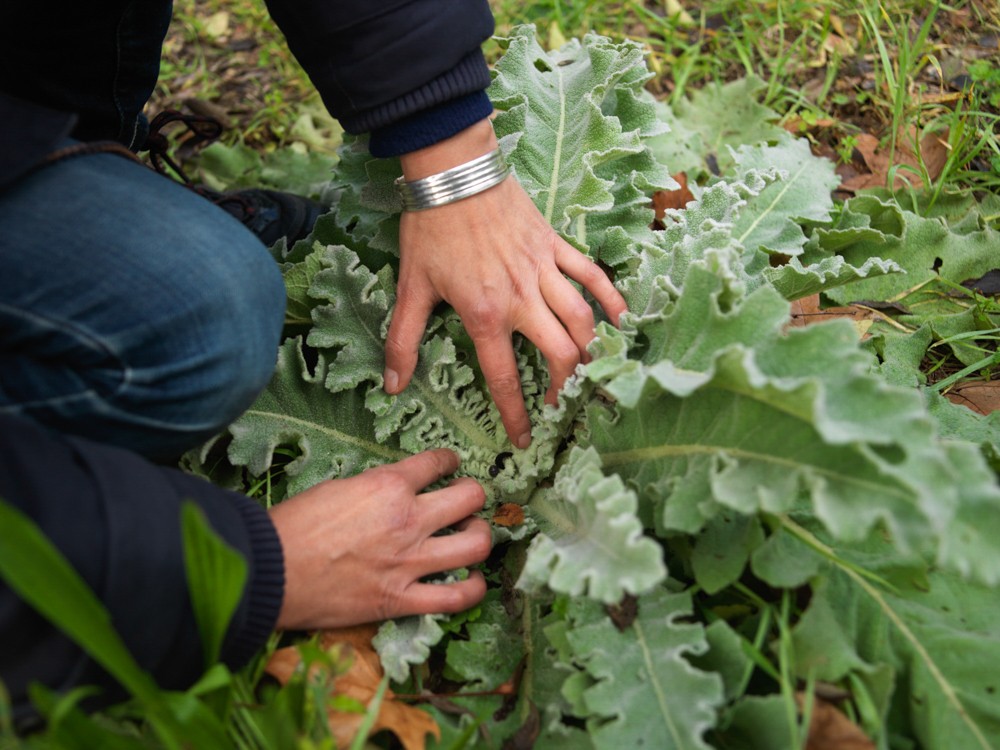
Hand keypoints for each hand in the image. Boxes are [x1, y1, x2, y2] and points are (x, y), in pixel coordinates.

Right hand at [270, 449, 489, 629]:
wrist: (270, 571)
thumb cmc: (293, 525)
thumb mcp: (338, 487)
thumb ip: (375, 489)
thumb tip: (393, 492)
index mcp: (389, 485)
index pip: (438, 462)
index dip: (449, 460)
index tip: (450, 465)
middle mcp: (408, 520)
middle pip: (471, 497)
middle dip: (474, 495)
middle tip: (466, 501)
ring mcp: (410, 562)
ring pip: (476, 544)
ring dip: (480, 537)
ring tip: (472, 536)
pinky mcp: (402, 600)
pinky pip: (456, 598)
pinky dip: (473, 590)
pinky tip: (473, 582)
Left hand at [384, 122, 627, 448]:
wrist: (454, 173)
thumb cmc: (430, 229)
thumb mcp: (410, 287)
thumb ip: (403, 340)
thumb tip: (392, 384)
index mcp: (486, 314)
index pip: (504, 377)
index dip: (515, 414)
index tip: (523, 440)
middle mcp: (522, 298)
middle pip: (560, 353)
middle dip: (564, 386)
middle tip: (557, 402)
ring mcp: (544, 271)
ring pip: (582, 319)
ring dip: (591, 350)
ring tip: (588, 371)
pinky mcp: (555, 247)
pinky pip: (591, 275)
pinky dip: (610, 298)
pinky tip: (622, 320)